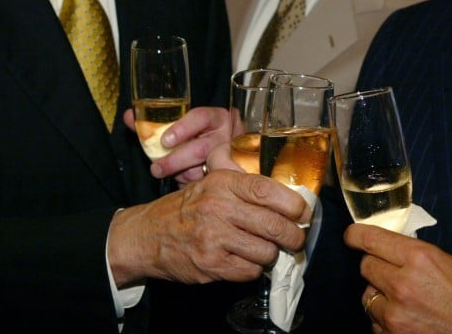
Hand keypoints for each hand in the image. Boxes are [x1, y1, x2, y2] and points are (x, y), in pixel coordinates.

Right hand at [107, 170, 308, 285]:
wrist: (147, 235)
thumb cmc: (187, 208)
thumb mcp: (210, 181)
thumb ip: (242, 179)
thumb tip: (283, 183)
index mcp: (223, 182)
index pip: (267, 191)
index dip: (294, 204)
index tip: (303, 213)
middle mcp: (218, 207)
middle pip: (274, 225)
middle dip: (293, 236)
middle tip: (296, 239)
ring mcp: (214, 237)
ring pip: (266, 252)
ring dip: (270, 254)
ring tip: (264, 250)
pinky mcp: (210, 264)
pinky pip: (250, 271)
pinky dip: (253, 269)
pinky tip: (245, 260)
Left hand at [122, 106, 231, 184]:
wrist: (223, 151)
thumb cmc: (196, 136)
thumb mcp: (179, 127)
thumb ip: (154, 122)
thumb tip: (129, 116)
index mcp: (215, 117)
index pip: (200, 117)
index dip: (182, 128)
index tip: (165, 140)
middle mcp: (226, 136)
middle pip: (200, 149)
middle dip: (174, 161)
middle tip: (156, 169)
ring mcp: (229, 157)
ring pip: (202, 170)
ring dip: (182, 174)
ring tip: (172, 174)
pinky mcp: (228, 176)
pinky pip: (205, 184)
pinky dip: (190, 184)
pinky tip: (184, 181)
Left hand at [344, 223, 451, 333]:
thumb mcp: (445, 262)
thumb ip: (412, 254)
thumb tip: (388, 250)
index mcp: (418, 258)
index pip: (370, 239)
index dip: (356, 235)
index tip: (351, 236)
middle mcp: (402, 284)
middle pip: (366, 267)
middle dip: (377, 268)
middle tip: (393, 274)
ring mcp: (396, 314)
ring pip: (368, 296)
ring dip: (380, 297)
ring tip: (405, 302)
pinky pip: (375, 323)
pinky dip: (385, 321)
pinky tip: (406, 320)